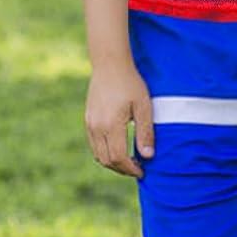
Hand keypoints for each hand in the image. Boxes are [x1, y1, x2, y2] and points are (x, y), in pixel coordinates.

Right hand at [85, 59, 153, 177]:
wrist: (110, 65)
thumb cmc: (131, 84)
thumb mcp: (144, 107)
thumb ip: (145, 132)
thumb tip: (148, 156)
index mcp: (111, 125)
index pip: (118, 157)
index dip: (130, 168)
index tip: (142, 171)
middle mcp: (96, 127)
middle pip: (106, 160)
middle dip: (122, 169)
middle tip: (138, 169)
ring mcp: (90, 124)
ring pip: (98, 154)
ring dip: (113, 162)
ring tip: (130, 161)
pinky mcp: (88, 120)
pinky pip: (94, 144)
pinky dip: (105, 152)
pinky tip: (119, 148)